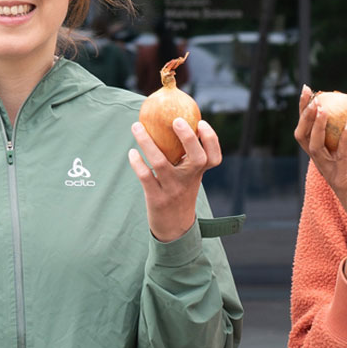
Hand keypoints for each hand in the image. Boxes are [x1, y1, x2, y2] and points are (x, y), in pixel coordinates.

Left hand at [129, 117, 222, 242]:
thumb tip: (174, 120)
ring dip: (148, 143)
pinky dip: (138, 163)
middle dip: (189, 138)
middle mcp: (189, 181)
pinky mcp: (156, 198)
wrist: (174, 227)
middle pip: (197, 159)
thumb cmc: (180, 192)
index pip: (214, 157)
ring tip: (137, 127)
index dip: (211, 139)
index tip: (201, 123)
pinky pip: (146, 177)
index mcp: (198, 173)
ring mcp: (173, 190)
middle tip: (176, 120)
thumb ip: (186, 155)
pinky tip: (132, 152)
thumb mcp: (189, 176)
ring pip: (161, 163)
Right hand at [293, 85, 346, 231]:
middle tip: (310, 94)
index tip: (309, 89)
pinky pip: (341, 156)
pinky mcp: (342, 179)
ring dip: (317, 125)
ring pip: (315, 146)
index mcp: (327, 155)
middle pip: (304, 136)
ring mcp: (330, 171)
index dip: (305, 110)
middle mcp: (323, 162)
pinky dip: (344, 138)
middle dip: (304, 114)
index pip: (310, 129)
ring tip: (322, 107)